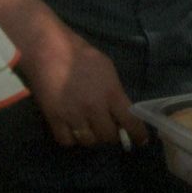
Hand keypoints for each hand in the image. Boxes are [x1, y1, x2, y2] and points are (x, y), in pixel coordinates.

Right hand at [19, 24, 146, 148]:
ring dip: (92, 138)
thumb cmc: (82, 56)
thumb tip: (121, 110)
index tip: (141, 141)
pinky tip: (73, 131)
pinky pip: (67, 141)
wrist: (51, 51)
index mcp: (112, 94)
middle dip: (112, 136)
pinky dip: (72, 139)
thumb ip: (116, 92)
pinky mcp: (54, 119)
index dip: (138, 134)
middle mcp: (95, 108)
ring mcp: (74, 115)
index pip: (130, 121)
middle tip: (109, 130)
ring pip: (89, 141)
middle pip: (108, 136)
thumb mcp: (108, 70)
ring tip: (91, 129)